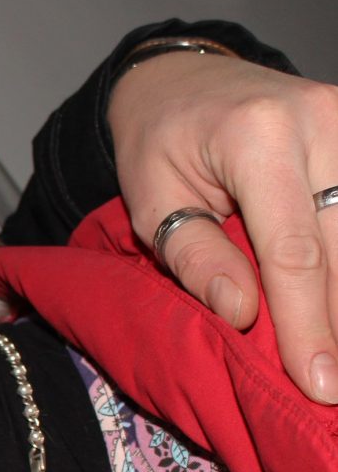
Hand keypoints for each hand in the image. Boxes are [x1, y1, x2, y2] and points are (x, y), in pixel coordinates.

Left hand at [109, 50, 337, 403]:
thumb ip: (194, 255)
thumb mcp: (152, 200)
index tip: (317, 383)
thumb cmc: (159, 144)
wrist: (183, 81)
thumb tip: (241, 314)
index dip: (309, 324)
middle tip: (334, 391)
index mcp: (258, 137)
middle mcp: (321, 122)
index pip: (293, 252)